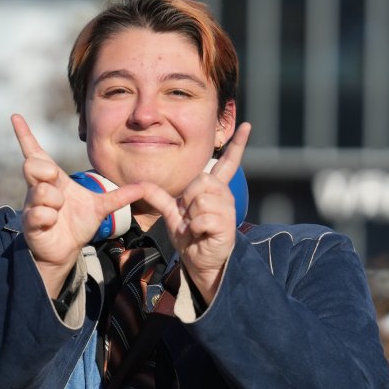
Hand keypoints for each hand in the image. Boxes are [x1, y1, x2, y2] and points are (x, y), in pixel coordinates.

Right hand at [12, 114, 144, 296]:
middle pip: (32, 164)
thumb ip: (119, 196)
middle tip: (56, 182)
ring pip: (39, 191)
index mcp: (54, 179)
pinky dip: (49, 216)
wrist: (66, 251)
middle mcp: (39, 188)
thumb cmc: (77, 224)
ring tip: (60, 210)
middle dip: (45, 171)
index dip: (25, 135)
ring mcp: (32, 204)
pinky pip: (38, 212)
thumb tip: (143, 187)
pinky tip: (52, 222)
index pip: (36, 152)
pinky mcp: (30, 222)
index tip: (16, 116)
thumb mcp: (100, 207)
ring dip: (54, 200)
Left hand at [139, 123, 250, 300]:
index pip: (228, 163)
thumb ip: (159, 197)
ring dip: (191, 217)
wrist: (201, 262)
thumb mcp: (172, 215)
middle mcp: (224, 196)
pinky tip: (201, 235)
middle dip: (188, 199)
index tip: (246, 125)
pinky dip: (195, 229)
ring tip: (196, 228)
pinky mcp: (226, 224)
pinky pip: (203, 217)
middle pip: (201, 180)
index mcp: (214, 190)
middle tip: (191, 217)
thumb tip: (141, 185)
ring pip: (200, 199)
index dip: (237, 144)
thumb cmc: (191, 238)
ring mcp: (227, 209)